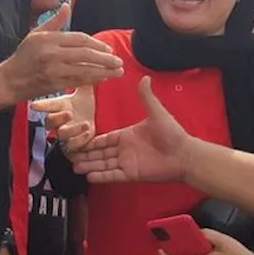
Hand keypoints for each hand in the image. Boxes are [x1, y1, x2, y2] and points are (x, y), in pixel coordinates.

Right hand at [0, 3, 123, 101]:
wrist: (10, 80)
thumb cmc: (24, 55)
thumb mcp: (36, 34)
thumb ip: (54, 22)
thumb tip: (67, 6)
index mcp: (48, 39)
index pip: (78, 38)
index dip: (96, 43)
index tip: (108, 48)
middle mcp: (52, 54)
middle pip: (85, 54)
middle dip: (105, 58)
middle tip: (119, 60)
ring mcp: (54, 71)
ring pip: (84, 70)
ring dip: (104, 71)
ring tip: (118, 71)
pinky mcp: (55, 85)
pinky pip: (78, 82)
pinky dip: (93, 80)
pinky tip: (104, 78)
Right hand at [33, 84, 96, 153]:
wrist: (92, 124)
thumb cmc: (84, 106)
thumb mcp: (85, 92)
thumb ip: (84, 80)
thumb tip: (87, 65)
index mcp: (61, 105)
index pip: (49, 104)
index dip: (41, 106)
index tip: (34, 105)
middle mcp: (60, 120)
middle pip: (50, 122)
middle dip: (57, 118)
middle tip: (68, 113)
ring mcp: (65, 133)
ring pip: (62, 134)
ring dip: (73, 129)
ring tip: (85, 123)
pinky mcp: (73, 144)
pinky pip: (73, 145)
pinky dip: (80, 139)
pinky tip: (88, 132)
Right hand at [69, 77, 190, 183]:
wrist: (184, 154)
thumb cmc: (171, 133)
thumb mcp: (156, 113)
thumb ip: (147, 97)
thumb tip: (144, 78)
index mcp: (127, 135)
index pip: (104, 138)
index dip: (91, 140)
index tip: (77, 139)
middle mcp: (124, 150)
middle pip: (100, 153)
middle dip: (85, 154)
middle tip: (69, 155)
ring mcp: (127, 163)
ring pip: (103, 164)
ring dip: (90, 165)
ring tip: (74, 166)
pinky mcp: (132, 174)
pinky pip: (113, 175)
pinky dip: (102, 176)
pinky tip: (89, 176)